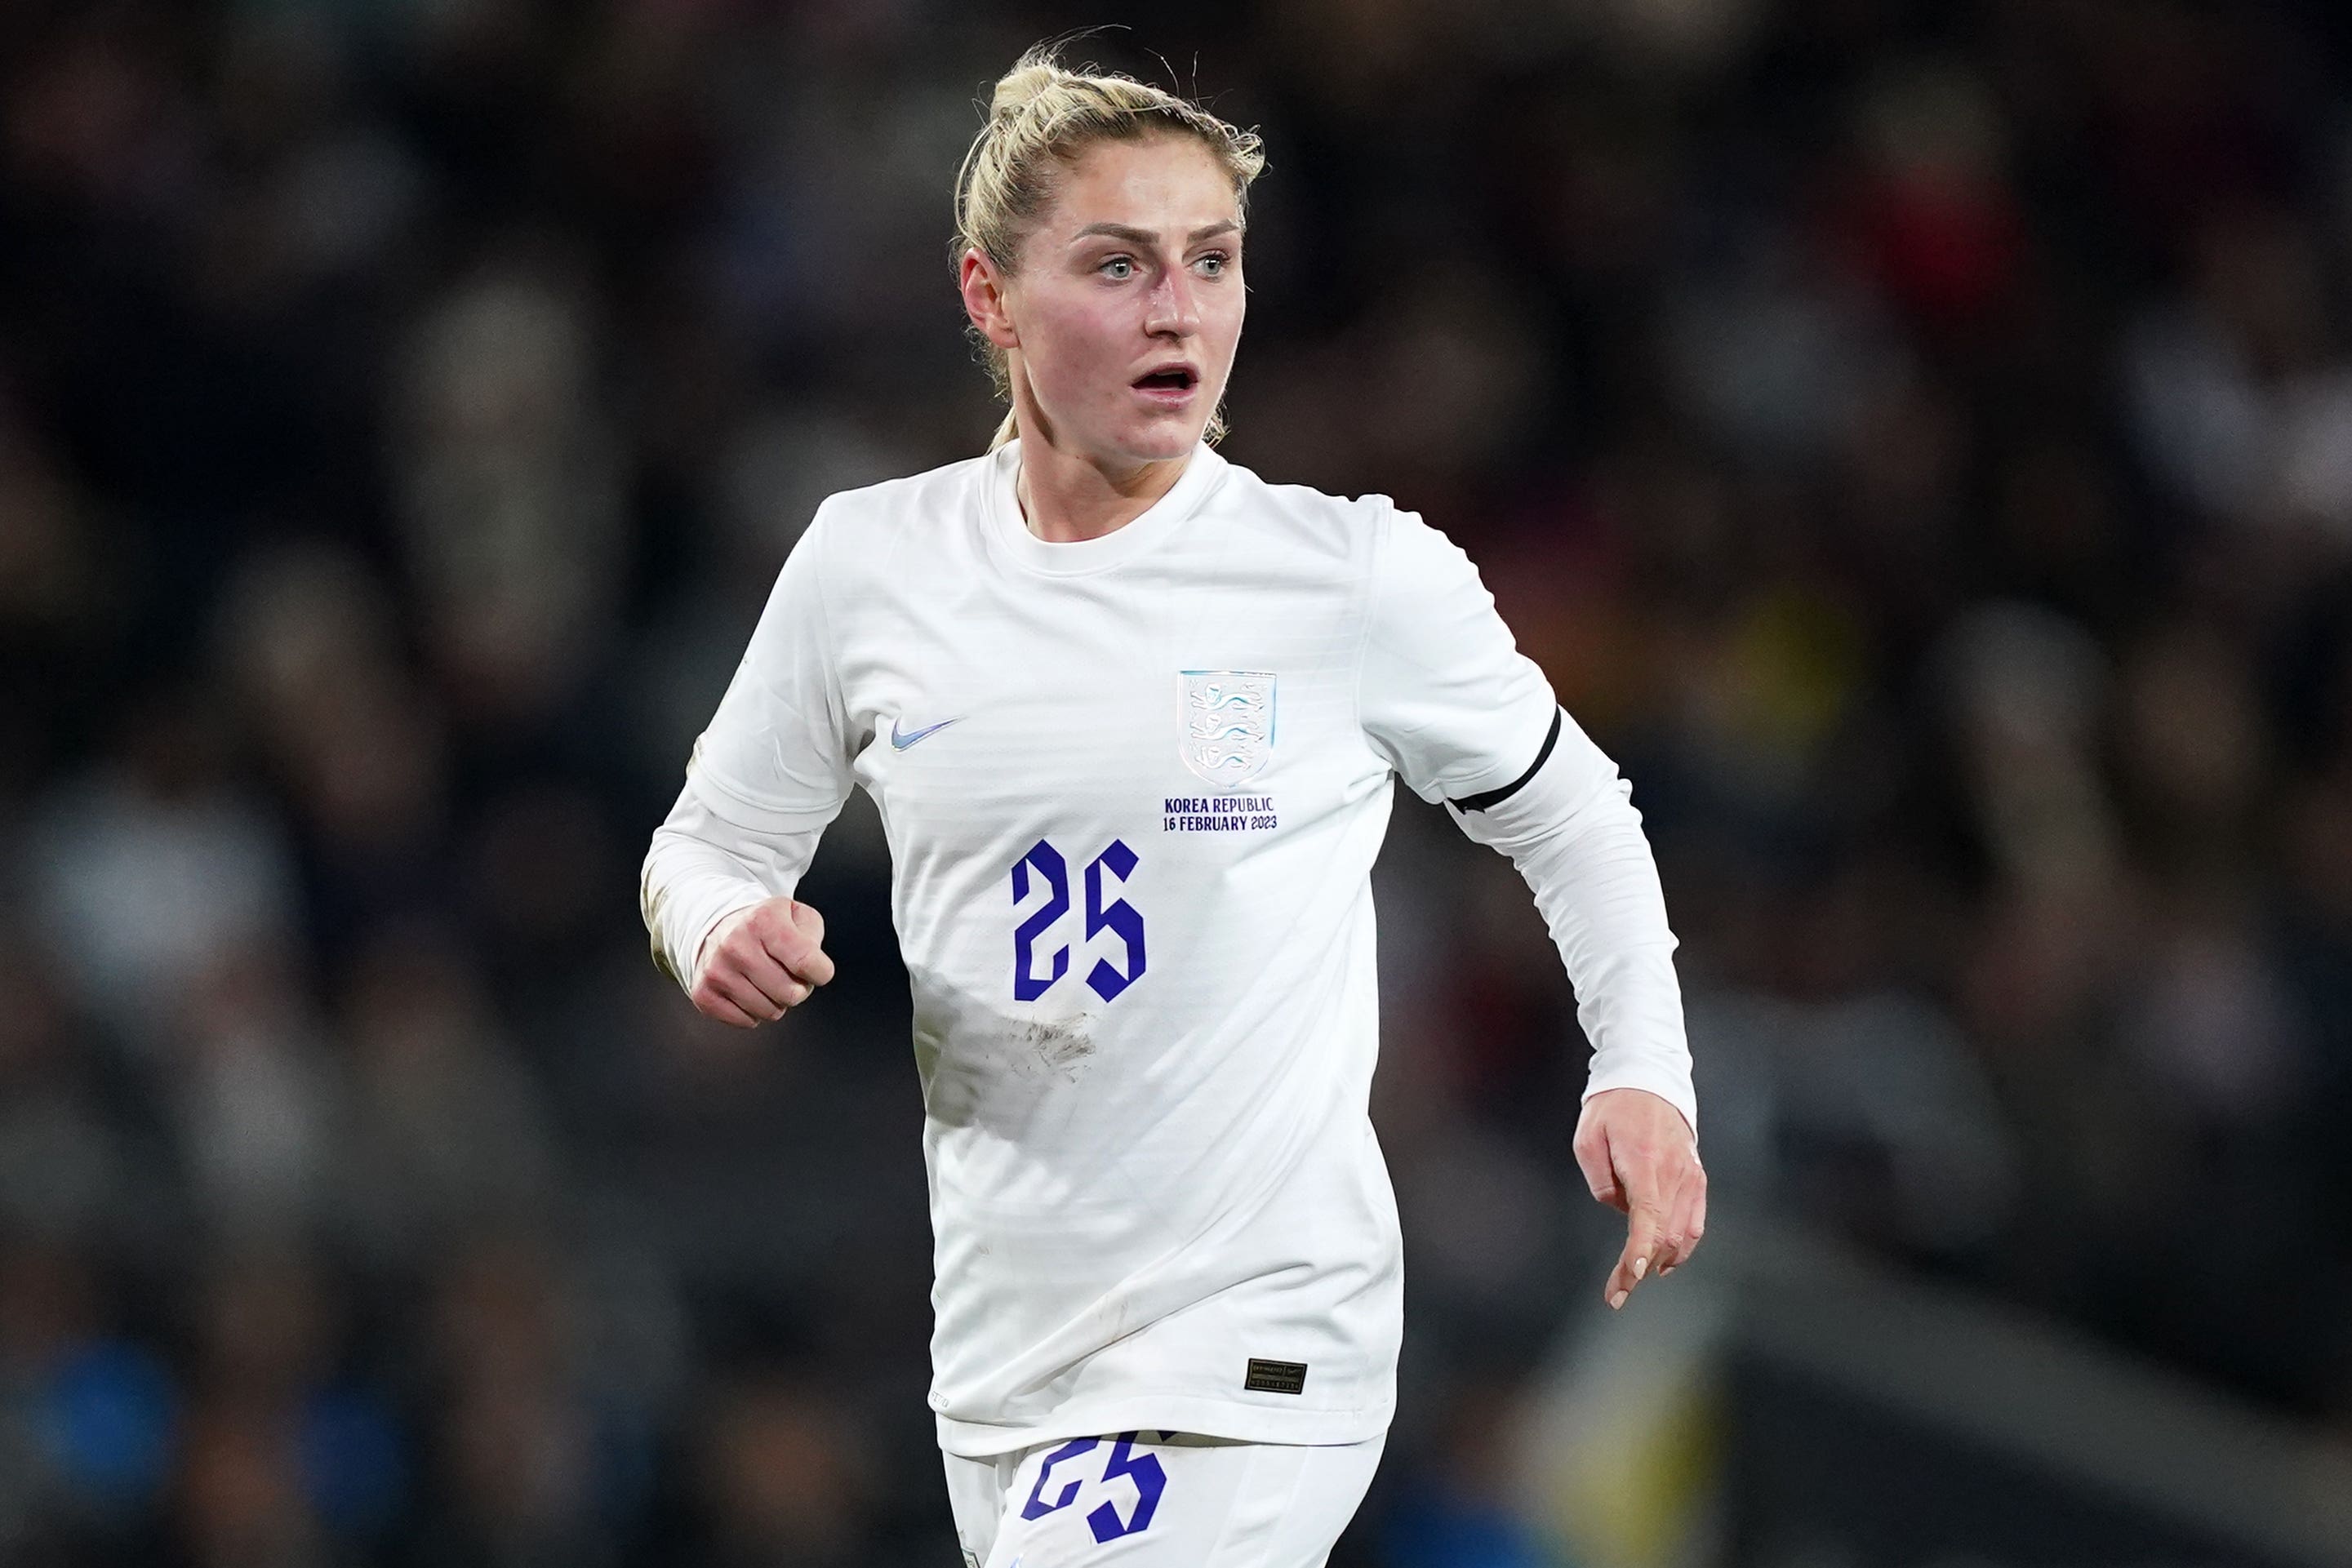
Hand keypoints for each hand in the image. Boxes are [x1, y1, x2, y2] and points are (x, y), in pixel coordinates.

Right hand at [689, 897, 834, 1027]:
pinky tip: (749, 990)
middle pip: (791, 994)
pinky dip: (754, 1012)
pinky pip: (746, 1022)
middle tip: (788, 974)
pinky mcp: (703, 993)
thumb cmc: (767, 927)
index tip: (816, 968)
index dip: (821, 972)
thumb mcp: (798, 916)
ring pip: (771, 1011)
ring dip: (776, 1001)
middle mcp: (735, 944)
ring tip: (767, 980)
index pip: (807, 962)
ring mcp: (716, 970)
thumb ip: (813, 938)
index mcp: (763, 920)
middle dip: (799, 988)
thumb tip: (811, 969)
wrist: (720, 927)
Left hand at [1573, 1087, 1704, 1310]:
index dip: (1638, 1252)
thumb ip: (1601, 1181)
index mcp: (1645, 1163)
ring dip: (1658, 1262)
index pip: (1647, 1217)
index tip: (1630, 1278)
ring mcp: (1690, 1177)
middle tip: (1616, 1294)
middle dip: (1639, 1269)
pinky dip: (1681, 1247)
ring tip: (1631, 1278)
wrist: (1647, 1080)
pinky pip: (1694, 1222)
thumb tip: (1620, 1210)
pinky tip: (1663, 1263)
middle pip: (1663, 1235)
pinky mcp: (1697, 1178)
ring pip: (1682, 1235)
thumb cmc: (1611, 1109)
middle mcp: (1674, 1173)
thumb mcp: (1588, 1139)